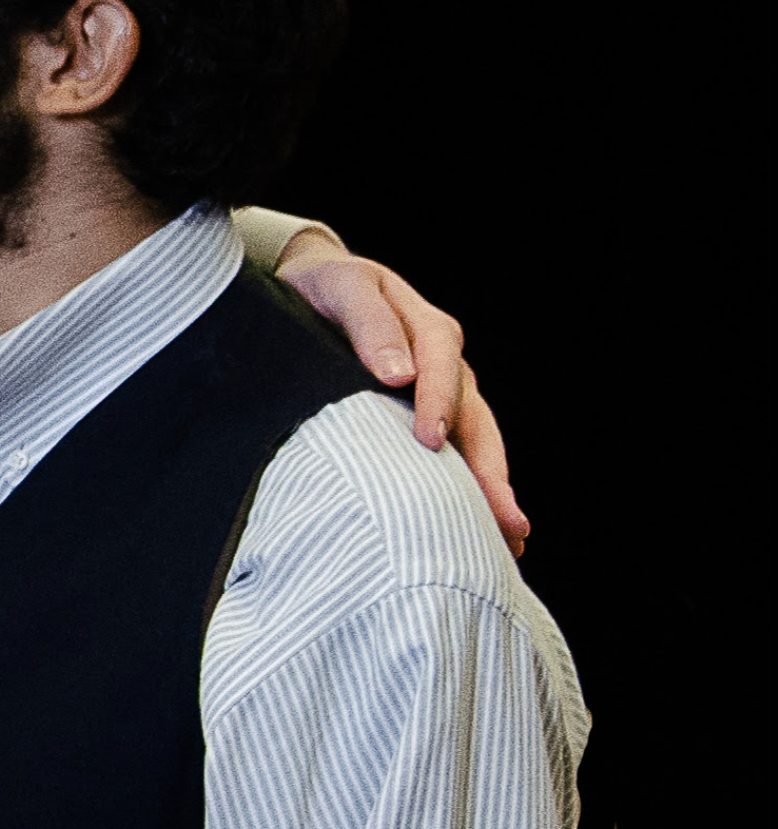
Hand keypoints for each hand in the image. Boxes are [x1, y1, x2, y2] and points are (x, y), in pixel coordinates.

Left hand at [274, 234, 526, 553]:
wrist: (317, 288)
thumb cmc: (326, 288)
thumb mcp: (342, 287)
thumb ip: (368, 322)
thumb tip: (397, 373)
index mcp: (429, 330)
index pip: (442, 367)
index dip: (438, 403)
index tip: (430, 440)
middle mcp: (446, 366)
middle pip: (476, 420)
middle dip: (490, 471)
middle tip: (505, 520)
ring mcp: (445, 396)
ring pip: (476, 445)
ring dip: (491, 492)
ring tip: (511, 541)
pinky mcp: (430, 419)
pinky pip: (457, 456)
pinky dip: (469, 491)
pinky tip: (482, 532)